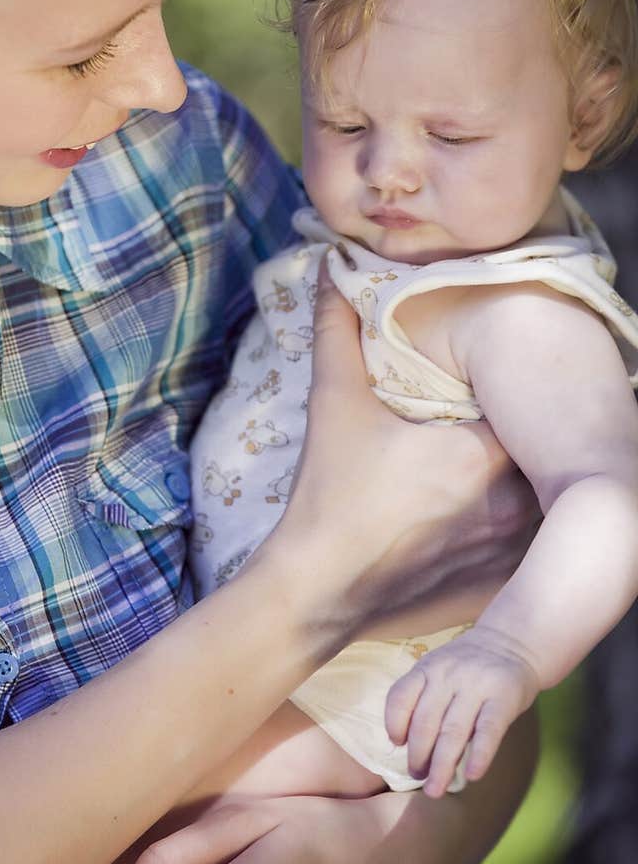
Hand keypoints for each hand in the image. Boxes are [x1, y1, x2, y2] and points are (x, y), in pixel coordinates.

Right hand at [267, 258, 540, 635]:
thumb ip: (339, 331)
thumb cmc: (327, 498)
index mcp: (480, 451)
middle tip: (501, 422)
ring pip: (549, 500)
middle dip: (530, 434)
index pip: (526, 403)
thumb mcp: (334, 406)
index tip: (499, 386)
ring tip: (504, 469)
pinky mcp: (506, 586)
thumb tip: (335, 269)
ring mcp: (514, 551)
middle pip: (544, 451)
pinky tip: (493, 519)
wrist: (315, 595)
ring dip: (534, 481)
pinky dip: (531, 534)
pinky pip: (539, 550)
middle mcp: (512, 501)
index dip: (518, 390)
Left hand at [385, 624, 541, 796]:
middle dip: (418, 755)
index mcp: (427, 668)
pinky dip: (479, 755)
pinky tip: (471, 776)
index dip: (394, 724)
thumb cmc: (466, 666)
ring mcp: (477, 685)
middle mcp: (448, 675)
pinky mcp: (504, 698)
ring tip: (435, 789)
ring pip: (453, 732)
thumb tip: (401, 742)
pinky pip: (489, 731)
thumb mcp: (438, 668)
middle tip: (417, 776)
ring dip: (442, 766)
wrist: (512, 642)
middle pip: (426, 722)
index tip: (397, 744)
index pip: (401, 697)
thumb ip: (421, 697)